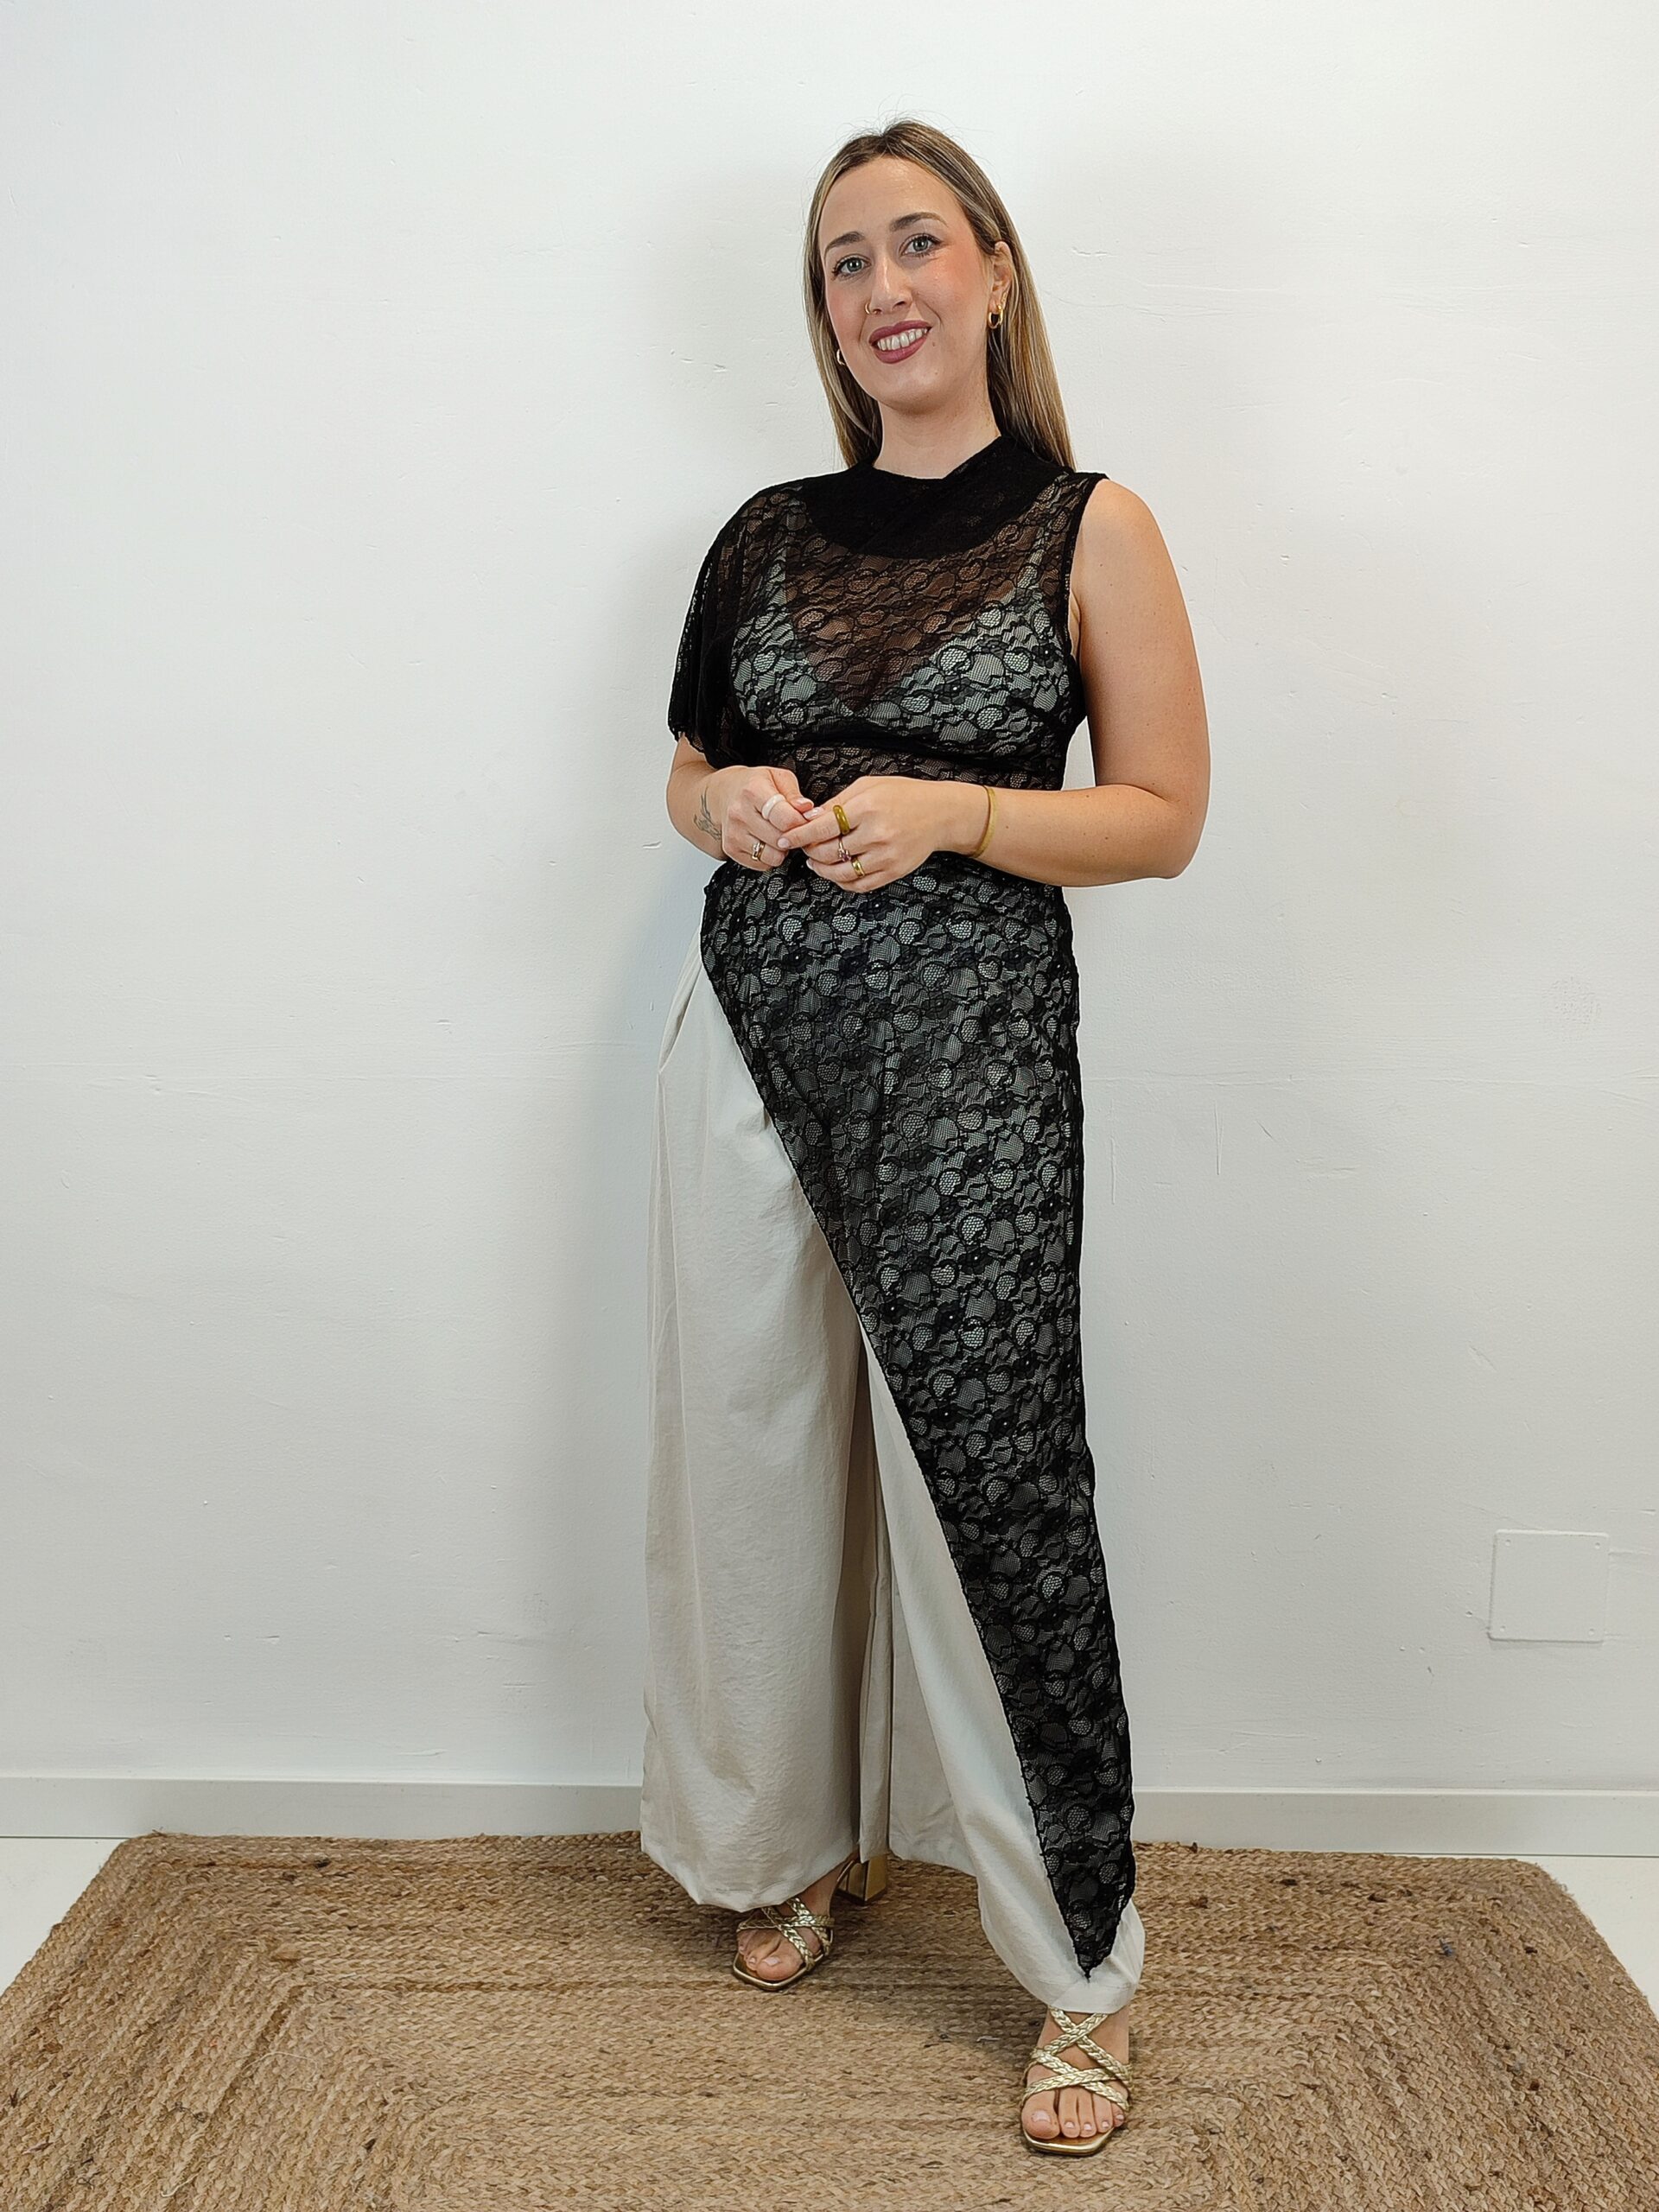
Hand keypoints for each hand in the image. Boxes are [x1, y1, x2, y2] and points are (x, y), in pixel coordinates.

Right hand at [706, 765, 814, 869]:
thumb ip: (795, 795)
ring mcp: (734, 834)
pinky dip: (769, 856)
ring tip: (777, 833)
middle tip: (790, 827)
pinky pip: (763, 864)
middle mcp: (740, 814)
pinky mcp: (731, 849)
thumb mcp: (778, 777)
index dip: (801, 823)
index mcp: (753, 792)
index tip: (804, 820)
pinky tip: (766, 841)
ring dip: (781, 849)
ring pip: (773, 856)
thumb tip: (808, 810)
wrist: (725, 793)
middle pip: (781, 840)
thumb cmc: (753, 785)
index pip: (785, 819)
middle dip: (792, 836)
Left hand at [774, 775, 982, 891]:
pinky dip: (842, 882)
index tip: (784, 840)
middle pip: (828, 852)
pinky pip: (859, 885)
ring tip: (816, 861)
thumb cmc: (903, 795)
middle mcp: (876, 834)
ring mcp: (885, 856)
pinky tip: (837, 872)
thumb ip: (838, 803)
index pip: (822, 827)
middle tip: (803, 847)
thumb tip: (809, 818)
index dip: (798, 836)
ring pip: (841, 873)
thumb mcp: (868, 786)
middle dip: (809, 851)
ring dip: (822, 869)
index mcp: (867, 808)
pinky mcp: (893, 872)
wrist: (940, 814)